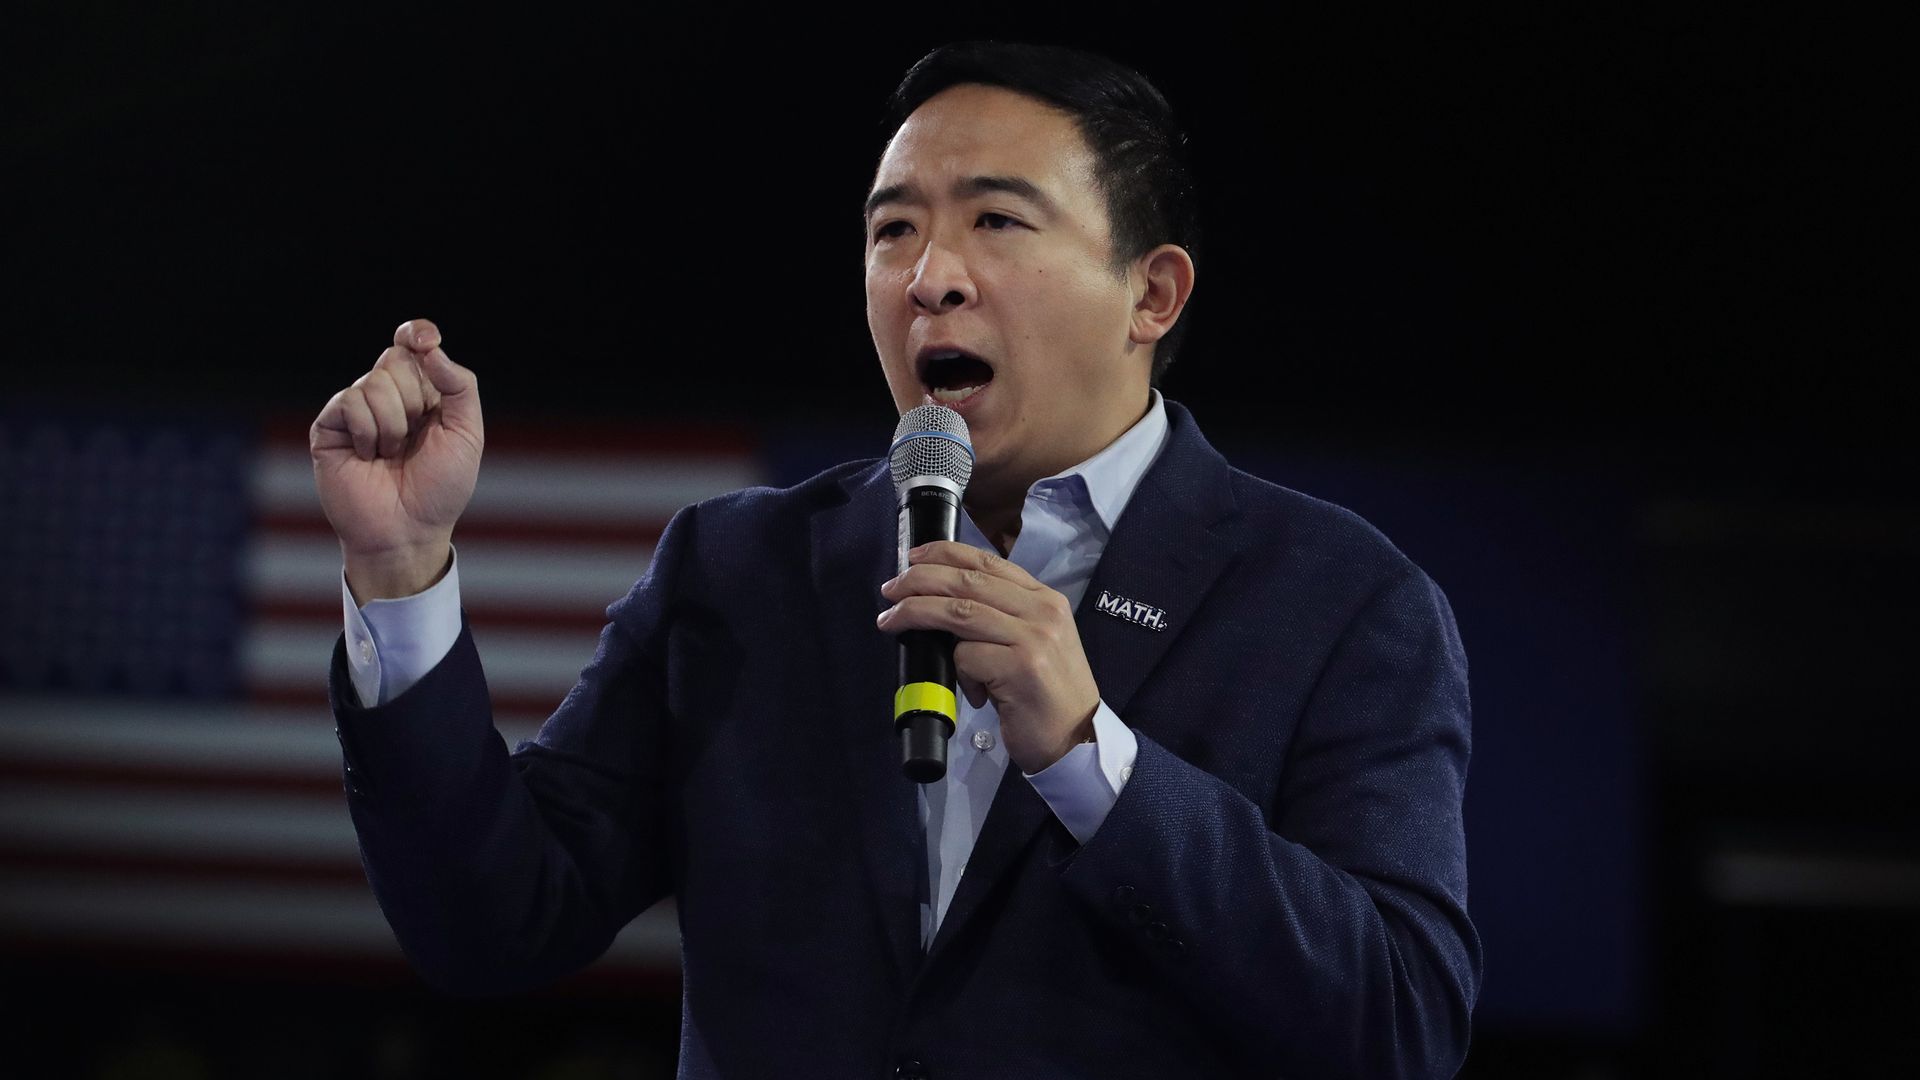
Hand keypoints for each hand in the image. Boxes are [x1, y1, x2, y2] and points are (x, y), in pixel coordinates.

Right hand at [310, 318, 483, 599]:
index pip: (411, 343)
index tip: (425, 340)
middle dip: (414, 398)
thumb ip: (460, 385)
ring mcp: (355, 410)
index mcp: (421, 392)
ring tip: (392, 454)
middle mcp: (386, 396)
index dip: (416, 332)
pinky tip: (369, 456)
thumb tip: (431, 349)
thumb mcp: (468, 433)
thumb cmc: (441, 487)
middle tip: (414, 438)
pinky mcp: (329, 426)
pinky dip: (368, 430)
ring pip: (375, 382)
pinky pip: (350, 401)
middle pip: (396, 359)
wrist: (408, 530)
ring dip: (394, 424)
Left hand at [877, 541, 1099, 772]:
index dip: (944, 554)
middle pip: (967, 581)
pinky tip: (978, 694)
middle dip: (919, 581)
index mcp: (1045, 599)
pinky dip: (960, 674)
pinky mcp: (1022, 668)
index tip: (912, 558)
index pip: (987, 562)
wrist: (1077, 739)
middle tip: (889, 590)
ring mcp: (1034, 638)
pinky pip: (967, 657)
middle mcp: (1042, 611)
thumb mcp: (1032, 643)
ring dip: (916, 614)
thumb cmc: (1046, 694)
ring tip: (891, 623)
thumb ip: (1000, 617)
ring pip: (959, 612)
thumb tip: (941, 603)